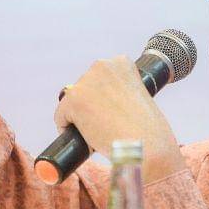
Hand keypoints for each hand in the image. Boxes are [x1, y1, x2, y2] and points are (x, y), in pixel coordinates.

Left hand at [54, 56, 185, 182]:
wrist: (146, 146)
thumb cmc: (147, 130)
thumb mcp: (138, 97)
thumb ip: (119, 92)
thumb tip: (99, 103)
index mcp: (121, 62)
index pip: (99, 79)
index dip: (104, 100)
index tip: (115, 113)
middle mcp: (103, 65)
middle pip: (84, 89)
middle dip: (90, 107)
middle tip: (108, 125)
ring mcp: (87, 81)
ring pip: (72, 103)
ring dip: (81, 118)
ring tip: (101, 131)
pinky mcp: (74, 99)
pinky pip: (61, 117)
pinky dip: (68, 129)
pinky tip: (87, 136)